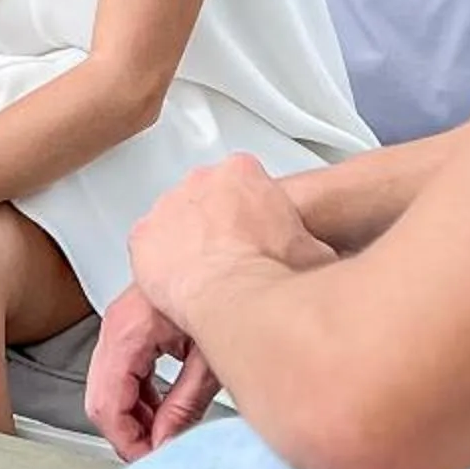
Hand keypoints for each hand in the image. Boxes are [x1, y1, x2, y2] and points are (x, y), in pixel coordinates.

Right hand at [84, 286, 226, 461]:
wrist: (229, 253)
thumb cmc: (225, 288)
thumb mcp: (208, 358)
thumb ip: (184, 405)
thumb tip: (166, 442)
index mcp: (129, 331)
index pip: (106, 404)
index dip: (126, 441)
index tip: (147, 459)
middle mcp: (117, 326)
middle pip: (101, 397)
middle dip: (127, 432)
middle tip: (155, 454)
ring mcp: (121, 324)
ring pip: (108, 385)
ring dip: (134, 416)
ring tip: (164, 434)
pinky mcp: (132, 326)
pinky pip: (121, 371)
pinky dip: (138, 397)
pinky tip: (163, 409)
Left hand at [127, 154, 326, 329]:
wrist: (236, 294)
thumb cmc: (270, 272)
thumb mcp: (313, 250)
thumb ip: (311, 241)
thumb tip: (325, 254)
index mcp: (241, 174)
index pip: (241, 182)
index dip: (248, 213)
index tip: (251, 235)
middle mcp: (201, 181)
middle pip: (204, 198)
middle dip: (215, 225)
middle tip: (228, 257)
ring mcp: (169, 207)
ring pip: (174, 222)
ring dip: (186, 243)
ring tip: (204, 276)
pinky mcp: (144, 236)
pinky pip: (148, 247)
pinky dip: (159, 265)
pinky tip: (178, 284)